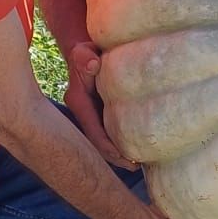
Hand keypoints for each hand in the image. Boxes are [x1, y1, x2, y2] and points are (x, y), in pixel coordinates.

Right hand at [64, 40, 134, 168]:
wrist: (86, 52)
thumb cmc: (88, 51)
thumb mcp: (84, 51)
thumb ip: (85, 57)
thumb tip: (93, 65)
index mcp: (78, 102)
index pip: (93, 133)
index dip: (109, 148)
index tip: (128, 159)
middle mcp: (81, 114)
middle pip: (96, 144)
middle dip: (114, 157)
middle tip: (136, 167)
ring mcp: (88, 116)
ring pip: (101, 141)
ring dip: (117, 154)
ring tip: (139, 164)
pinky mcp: (97, 115)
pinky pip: (106, 133)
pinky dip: (119, 143)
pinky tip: (136, 151)